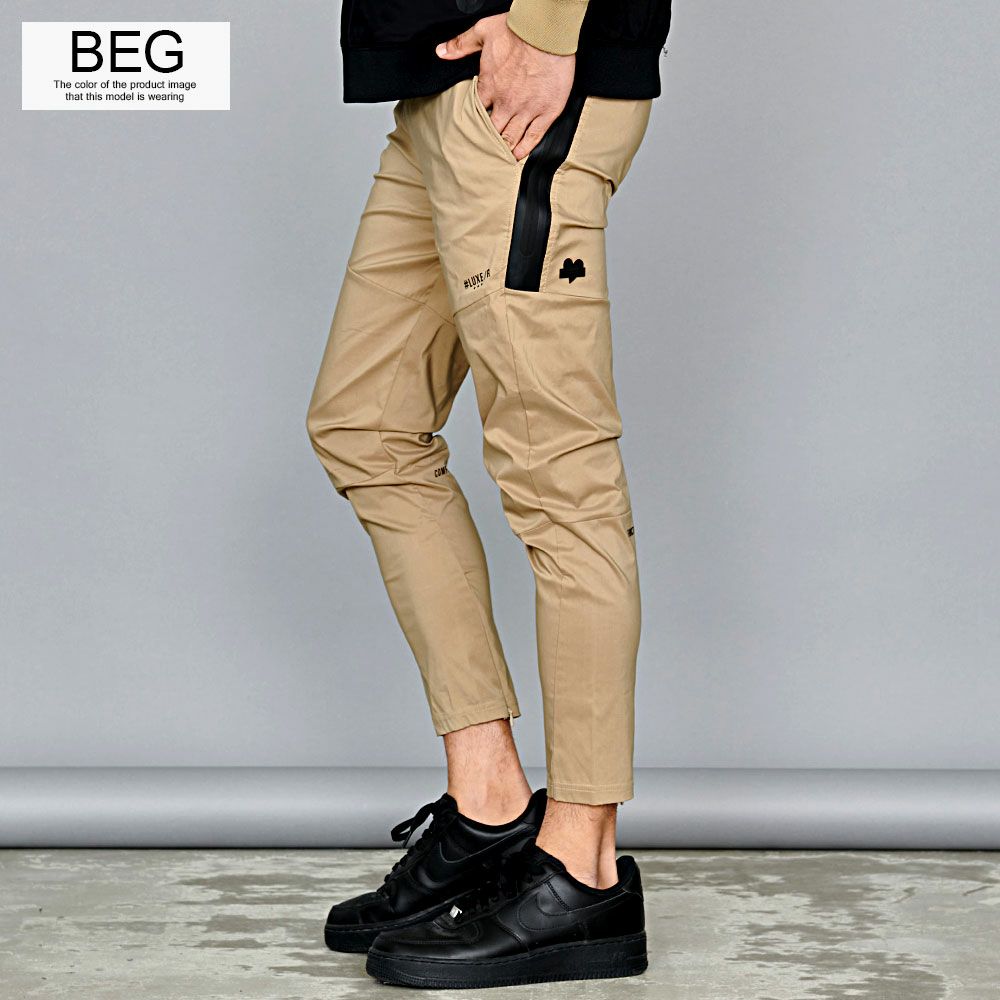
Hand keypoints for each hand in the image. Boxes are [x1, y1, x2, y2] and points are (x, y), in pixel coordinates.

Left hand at [436, 14, 574, 160]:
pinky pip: (534, 137)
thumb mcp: (483, 31)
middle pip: (491, 131)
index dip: (471, 123)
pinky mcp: (546, 112)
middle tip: (480, 152)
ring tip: (498, 159)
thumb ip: (461, 44)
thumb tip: (441, 51)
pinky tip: (519, 156)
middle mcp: (506, 103)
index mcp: (490, 86)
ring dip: (503, 150)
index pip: (476, 112)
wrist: (546, 31)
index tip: (469, 131)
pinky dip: (525, 149)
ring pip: (511, 138)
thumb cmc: (518, 30)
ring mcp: (527, 110)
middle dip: (485, 142)